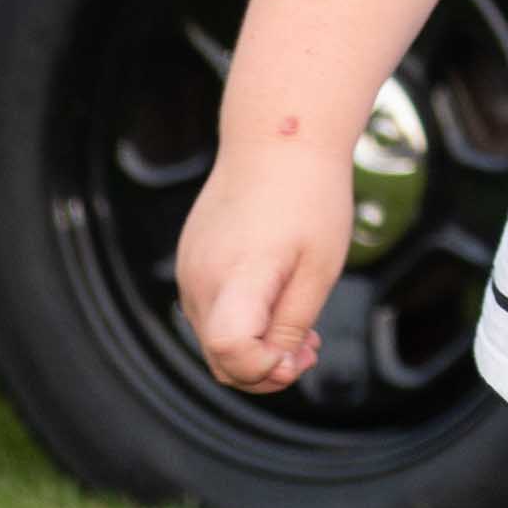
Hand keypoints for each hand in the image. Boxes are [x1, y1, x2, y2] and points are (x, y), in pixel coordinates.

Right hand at [176, 140, 353, 392]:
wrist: (277, 138)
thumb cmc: (309, 197)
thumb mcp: (319, 267)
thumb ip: (293, 323)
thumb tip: (275, 369)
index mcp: (237, 276)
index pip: (229, 349)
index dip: (262, 369)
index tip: (296, 358)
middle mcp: (200, 279)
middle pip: (219, 358)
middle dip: (265, 369)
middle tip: (310, 351)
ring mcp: (189, 270)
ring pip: (213, 339)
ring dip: (254, 347)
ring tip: (302, 331)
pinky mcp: (190, 261)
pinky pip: (210, 311)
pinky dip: (240, 320)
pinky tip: (276, 303)